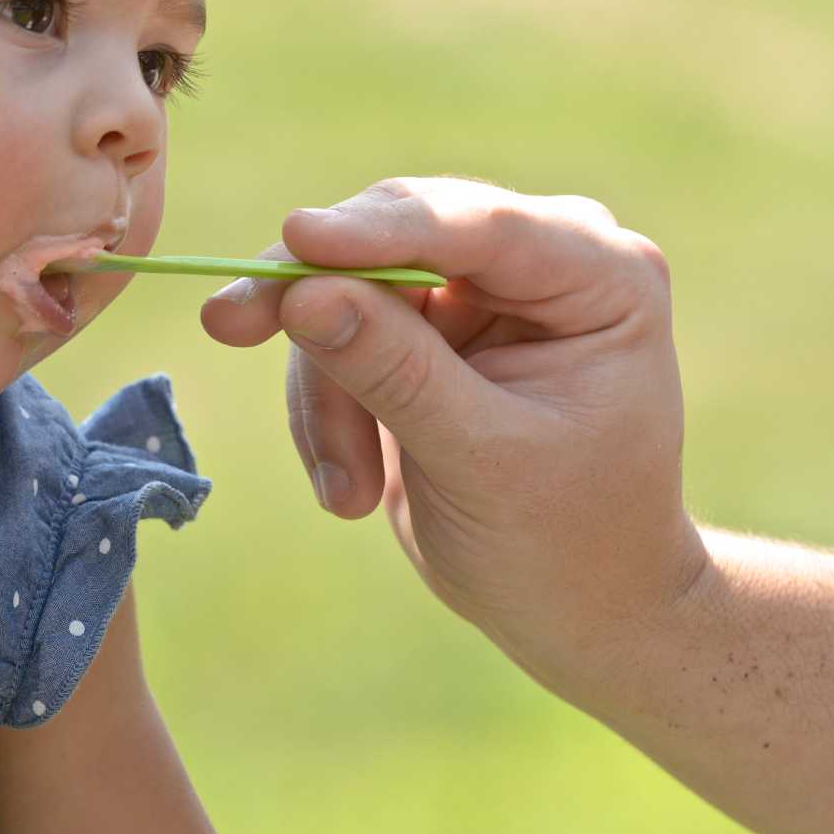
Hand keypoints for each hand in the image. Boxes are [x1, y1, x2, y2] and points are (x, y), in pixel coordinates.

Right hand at [201, 177, 708, 691]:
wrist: (574, 608)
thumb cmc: (562, 542)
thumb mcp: (481, 462)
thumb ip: (397, 372)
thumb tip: (303, 293)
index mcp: (604, 274)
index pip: (478, 225)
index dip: (379, 228)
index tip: (294, 237)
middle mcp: (544, 258)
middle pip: (397, 230)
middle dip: (318, 298)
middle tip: (229, 325)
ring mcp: (481, 288)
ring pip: (348, 286)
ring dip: (327, 391)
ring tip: (349, 492)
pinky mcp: (427, 326)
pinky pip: (336, 330)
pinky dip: (327, 408)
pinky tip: (350, 486)